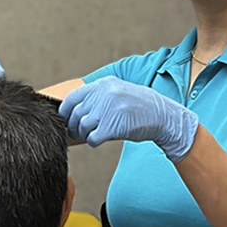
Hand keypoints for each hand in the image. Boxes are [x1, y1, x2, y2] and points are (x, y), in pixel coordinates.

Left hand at [58, 76, 198, 161]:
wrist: (162, 116)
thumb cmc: (139, 106)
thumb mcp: (117, 90)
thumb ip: (97, 95)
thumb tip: (73, 109)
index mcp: (103, 84)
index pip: (72, 97)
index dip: (65, 111)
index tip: (66, 119)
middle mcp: (103, 95)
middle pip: (75, 114)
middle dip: (74, 126)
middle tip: (77, 132)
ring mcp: (107, 111)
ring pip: (81, 127)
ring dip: (84, 134)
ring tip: (92, 134)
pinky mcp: (111, 127)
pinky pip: (91, 138)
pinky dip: (93, 141)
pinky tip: (100, 139)